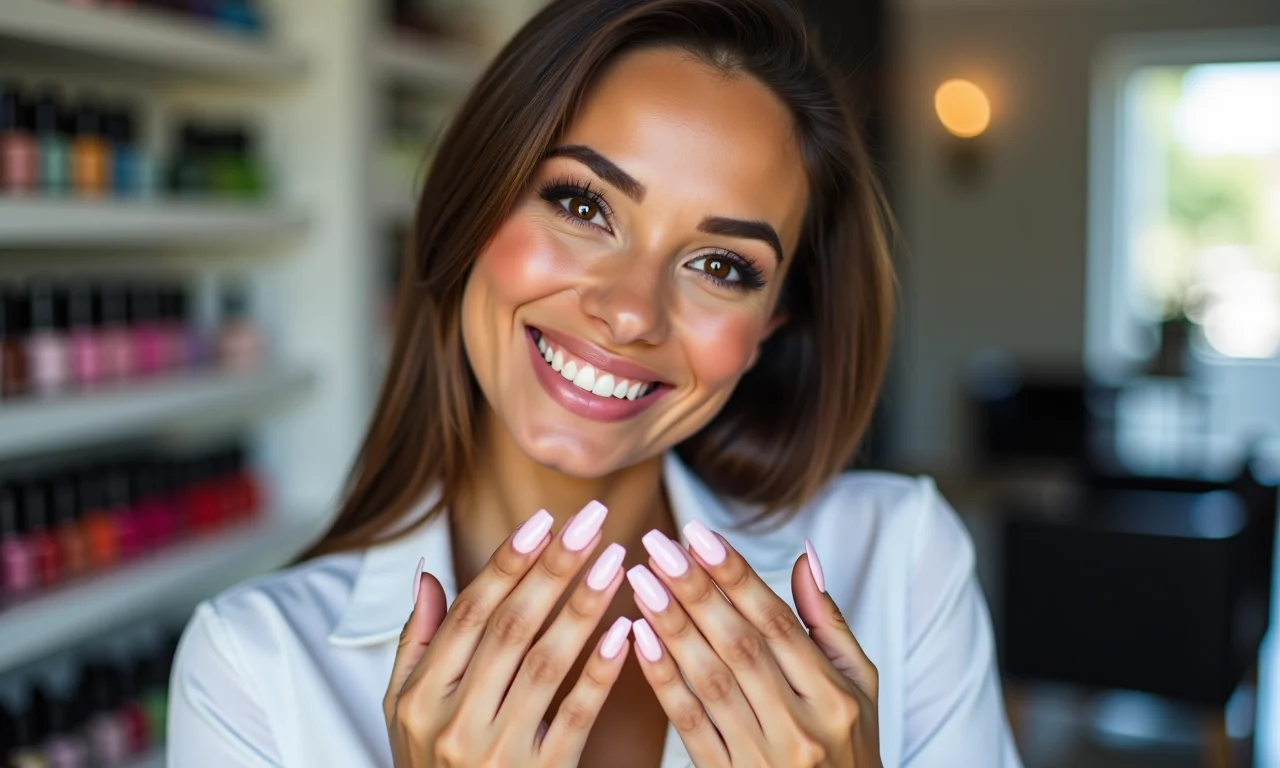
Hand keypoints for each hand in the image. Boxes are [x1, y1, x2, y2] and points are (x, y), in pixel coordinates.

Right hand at [383, 502, 634, 766]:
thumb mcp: (404, 712)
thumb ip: (417, 644)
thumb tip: (425, 575)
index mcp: (420, 696)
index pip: (471, 612)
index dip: (508, 562)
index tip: (544, 520)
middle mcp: (452, 721)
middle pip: (510, 627)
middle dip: (553, 568)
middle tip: (591, 521)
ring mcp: (495, 752)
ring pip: (545, 664)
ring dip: (582, 607)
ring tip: (615, 561)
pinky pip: (576, 716)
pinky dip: (600, 672)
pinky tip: (626, 632)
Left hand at [627, 524, 881, 767]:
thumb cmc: (848, 747)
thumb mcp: (860, 687)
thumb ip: (828, 623)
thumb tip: (804, 556)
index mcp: (834, 697)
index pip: (778, 623)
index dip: (736, 576)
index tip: (699, 535)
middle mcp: (800, 726)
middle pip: (740, 646)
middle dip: (695, 590)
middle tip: (658, 545)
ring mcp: (763, 757)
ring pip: (710, 680)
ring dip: (672, 626)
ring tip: (642, 581)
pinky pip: (689, 725)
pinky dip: (663, 680)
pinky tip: (640, 640)